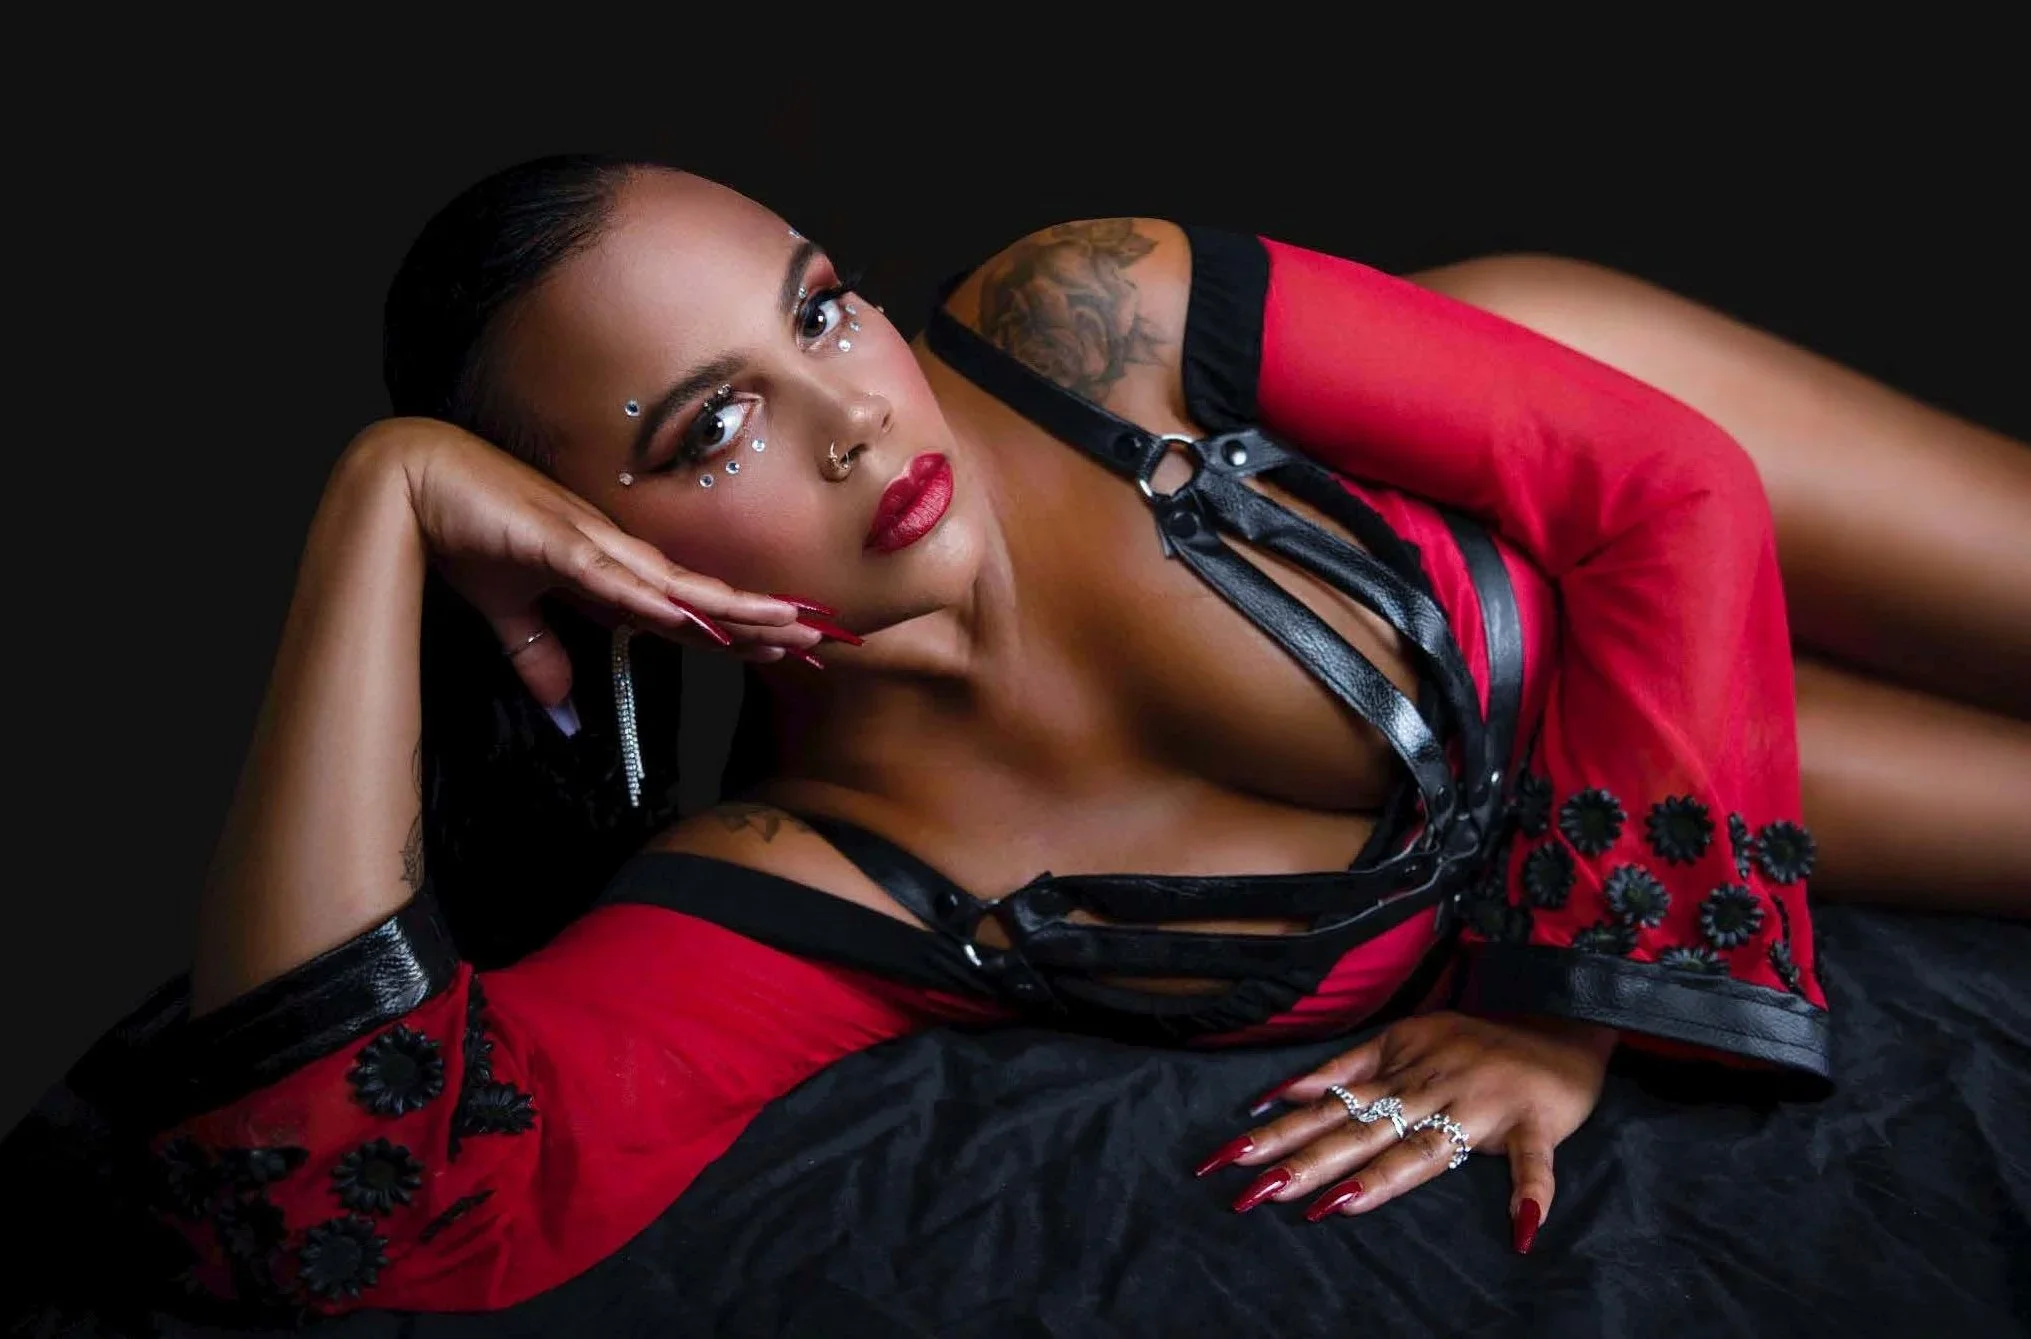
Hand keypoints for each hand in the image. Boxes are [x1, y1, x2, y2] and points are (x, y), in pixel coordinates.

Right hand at [350, 418, 826, 706]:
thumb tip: (562, 707)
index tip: (792, 653)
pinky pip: (616, 582)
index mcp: (610, 575)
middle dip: (764, 623)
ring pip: (680, 588)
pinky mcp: (560, 545)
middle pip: (706, 600)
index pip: (691, 614)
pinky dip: (657, 603)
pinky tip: (695, 621)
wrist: (415, 485)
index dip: (742, 637)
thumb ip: (538, 658)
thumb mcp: (508, 615)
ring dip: (734, 612)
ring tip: (788, 631)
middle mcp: (617, 558)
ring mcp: (594, 547)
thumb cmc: (464, 534)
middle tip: (826, 642)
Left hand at [1193, 1011, 1614, 1251]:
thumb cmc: (1473, 1042)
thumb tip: (1279, 1093)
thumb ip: (1345, 1070)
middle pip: (1362, 1130)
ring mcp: (1482, 1106)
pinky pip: (1534, 1163)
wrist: (1558, 1022)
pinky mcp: (1535, 1124)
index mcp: (1399, 1070)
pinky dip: (1531, 1193)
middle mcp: (1431, 1087)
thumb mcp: (1402, 1041)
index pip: (1330, 1108)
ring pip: (1427, 1146)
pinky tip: (1521, 1229)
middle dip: (1308, 1162)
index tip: (1230, 1159)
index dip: (1281, 1134)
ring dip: (1385, 1177)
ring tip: (1338, 1205)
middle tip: (1256, 1192)